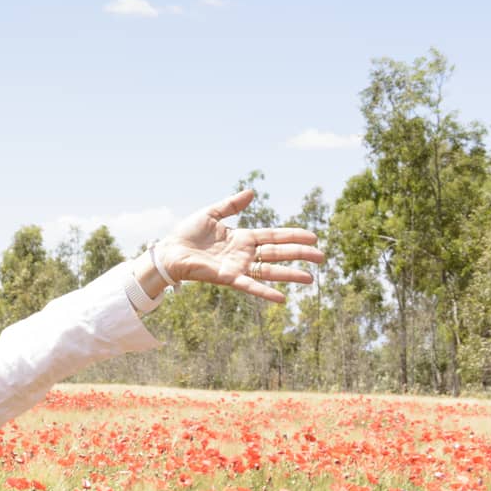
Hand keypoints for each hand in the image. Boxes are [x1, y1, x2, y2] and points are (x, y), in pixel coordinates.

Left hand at [156, 189, 322, 302]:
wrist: (168, 251)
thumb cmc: (186, 235)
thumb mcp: (211, 214)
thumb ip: (231, 205)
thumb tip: (252, 192)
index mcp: (242, 238)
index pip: (274, 236)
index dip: (293, 236)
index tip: (313, 237)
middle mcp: (243, 254)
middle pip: (278, 253)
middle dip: (300, 255)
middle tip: (322, 258)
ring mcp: (237, 267)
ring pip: (269, 271)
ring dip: (290, 275)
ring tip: (311, 278)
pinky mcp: (227, 278)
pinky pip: (250, 286)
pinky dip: (265, 292)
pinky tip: (283, 299)